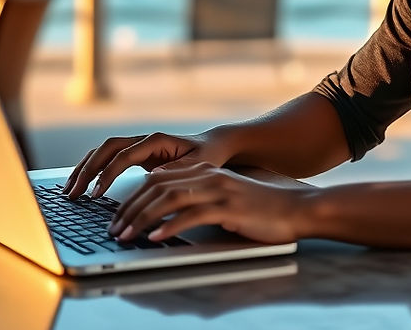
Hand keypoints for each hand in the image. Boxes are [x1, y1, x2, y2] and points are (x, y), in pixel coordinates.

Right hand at [62, 131, 230, 199]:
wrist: (213, 146)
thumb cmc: (206, 157)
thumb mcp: (196, 167)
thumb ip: (175, 172)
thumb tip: (152, 178)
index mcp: (156, 140)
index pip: (123, 155)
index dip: (107, 174)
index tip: (96, 194)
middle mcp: (143, 140)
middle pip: (106, 149)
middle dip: (87, 170)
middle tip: (73, 194)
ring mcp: (137, 145)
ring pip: (102, 151)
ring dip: (84, 169)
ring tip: (69, 191)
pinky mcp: (136, 154)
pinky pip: (107, 158)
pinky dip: (92, 170)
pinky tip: (81, 186)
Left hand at [107, 162, 316, 244]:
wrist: (296, 209)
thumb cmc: (261, 210)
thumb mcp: (224, 199)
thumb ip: (198, 202)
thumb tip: (166, 218)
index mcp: (204, 172)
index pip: (158, 179)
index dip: (133, 197)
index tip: (118, 217)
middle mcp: (208, 176)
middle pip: (157, 187)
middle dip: (130, 209)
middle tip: (114, 229)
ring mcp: (218, 190)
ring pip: (169, 199)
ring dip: (142, 218)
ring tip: (127, 235)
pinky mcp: (229, 208)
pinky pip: (192, 215)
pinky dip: (170, 227)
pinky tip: (155, 238)